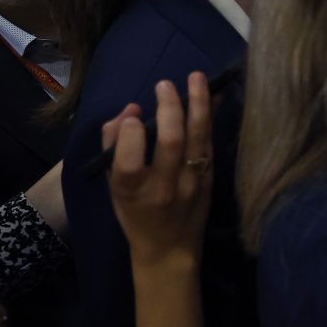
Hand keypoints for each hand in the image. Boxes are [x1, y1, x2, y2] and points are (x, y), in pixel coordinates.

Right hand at [103, 73, 211, 273]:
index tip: (133, 113)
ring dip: (199, 104)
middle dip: (170, 108)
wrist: (170, 248)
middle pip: (171, 143)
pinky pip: (210, 143)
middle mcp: (163, 188)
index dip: (130, 134)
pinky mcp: (210, 180)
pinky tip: (213, 96)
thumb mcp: (113, 186)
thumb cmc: (135, 214)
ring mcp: (191, 185)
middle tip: (165, 84)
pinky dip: (212, 118)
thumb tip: (130, 110)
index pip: (129, 161)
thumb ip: (114, 147)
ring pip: (198, 139)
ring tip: (197, 77)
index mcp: (131, 192)